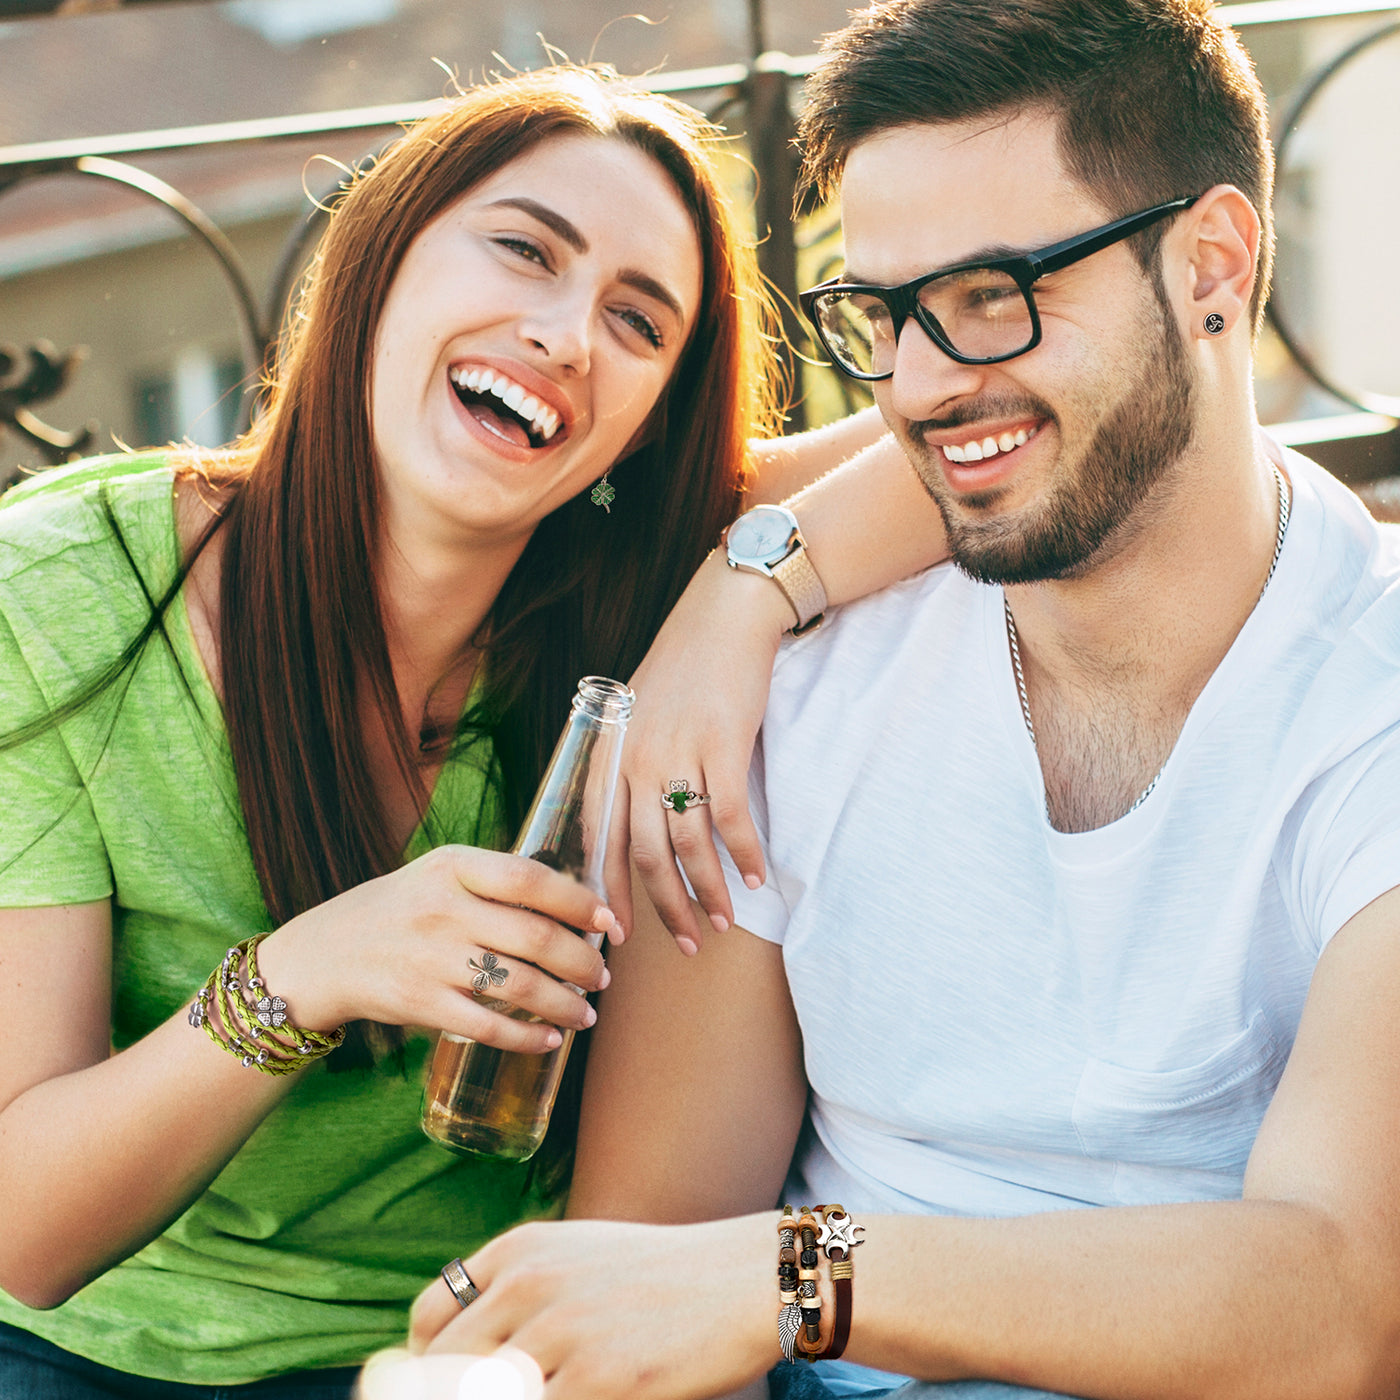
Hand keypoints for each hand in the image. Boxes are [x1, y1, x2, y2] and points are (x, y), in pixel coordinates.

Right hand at [256, 845, 613, 1054]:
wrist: (320, 956)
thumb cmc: (399, 910)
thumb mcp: (439, 875)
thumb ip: (494, 882)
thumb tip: (576, 904)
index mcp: (452, 866)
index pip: (530, 877)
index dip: (579, 901)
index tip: (611, 922)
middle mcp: (442, 908)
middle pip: (536, 937)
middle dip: (583, 962)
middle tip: (603, 977)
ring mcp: (429, 958)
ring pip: (520, 986)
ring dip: (565, 1004)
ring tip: (586, 1012)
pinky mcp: (418, 1003)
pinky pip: (487, 1025)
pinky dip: (527, 1037)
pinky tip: (550, 1040)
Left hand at [409, 1215, 774, 1399]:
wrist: (743, 1278)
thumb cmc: (661, 1276)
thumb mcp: (577, 1258)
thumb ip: (521, 1292)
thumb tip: (465, 1352)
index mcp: (519, 1250)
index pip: (428, 1318)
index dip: (425, 1364)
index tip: (445, 1386)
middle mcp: (529, 1283)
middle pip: (441, 1368)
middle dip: (451, 1397)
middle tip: (490, 1398)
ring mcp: (561, 1332)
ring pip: (480, 1396)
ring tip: (546, 1393)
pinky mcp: (598, 1379)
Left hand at [609, 552, 786, 952]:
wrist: (723, 616)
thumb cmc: (684, 666)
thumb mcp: (638, 712)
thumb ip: (631, 762)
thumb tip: (635, 820)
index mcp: (611, 754)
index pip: (600, 839)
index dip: (609, 892)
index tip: (617, 934)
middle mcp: (636, 759)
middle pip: (645, 855)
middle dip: (665, 909)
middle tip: (685, 945)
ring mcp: (678, 753)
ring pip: (689, 846)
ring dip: (710, 892)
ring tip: (724, 923)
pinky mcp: (723, 747)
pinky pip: (731, 819)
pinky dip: (746, 854)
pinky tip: (758, 877)